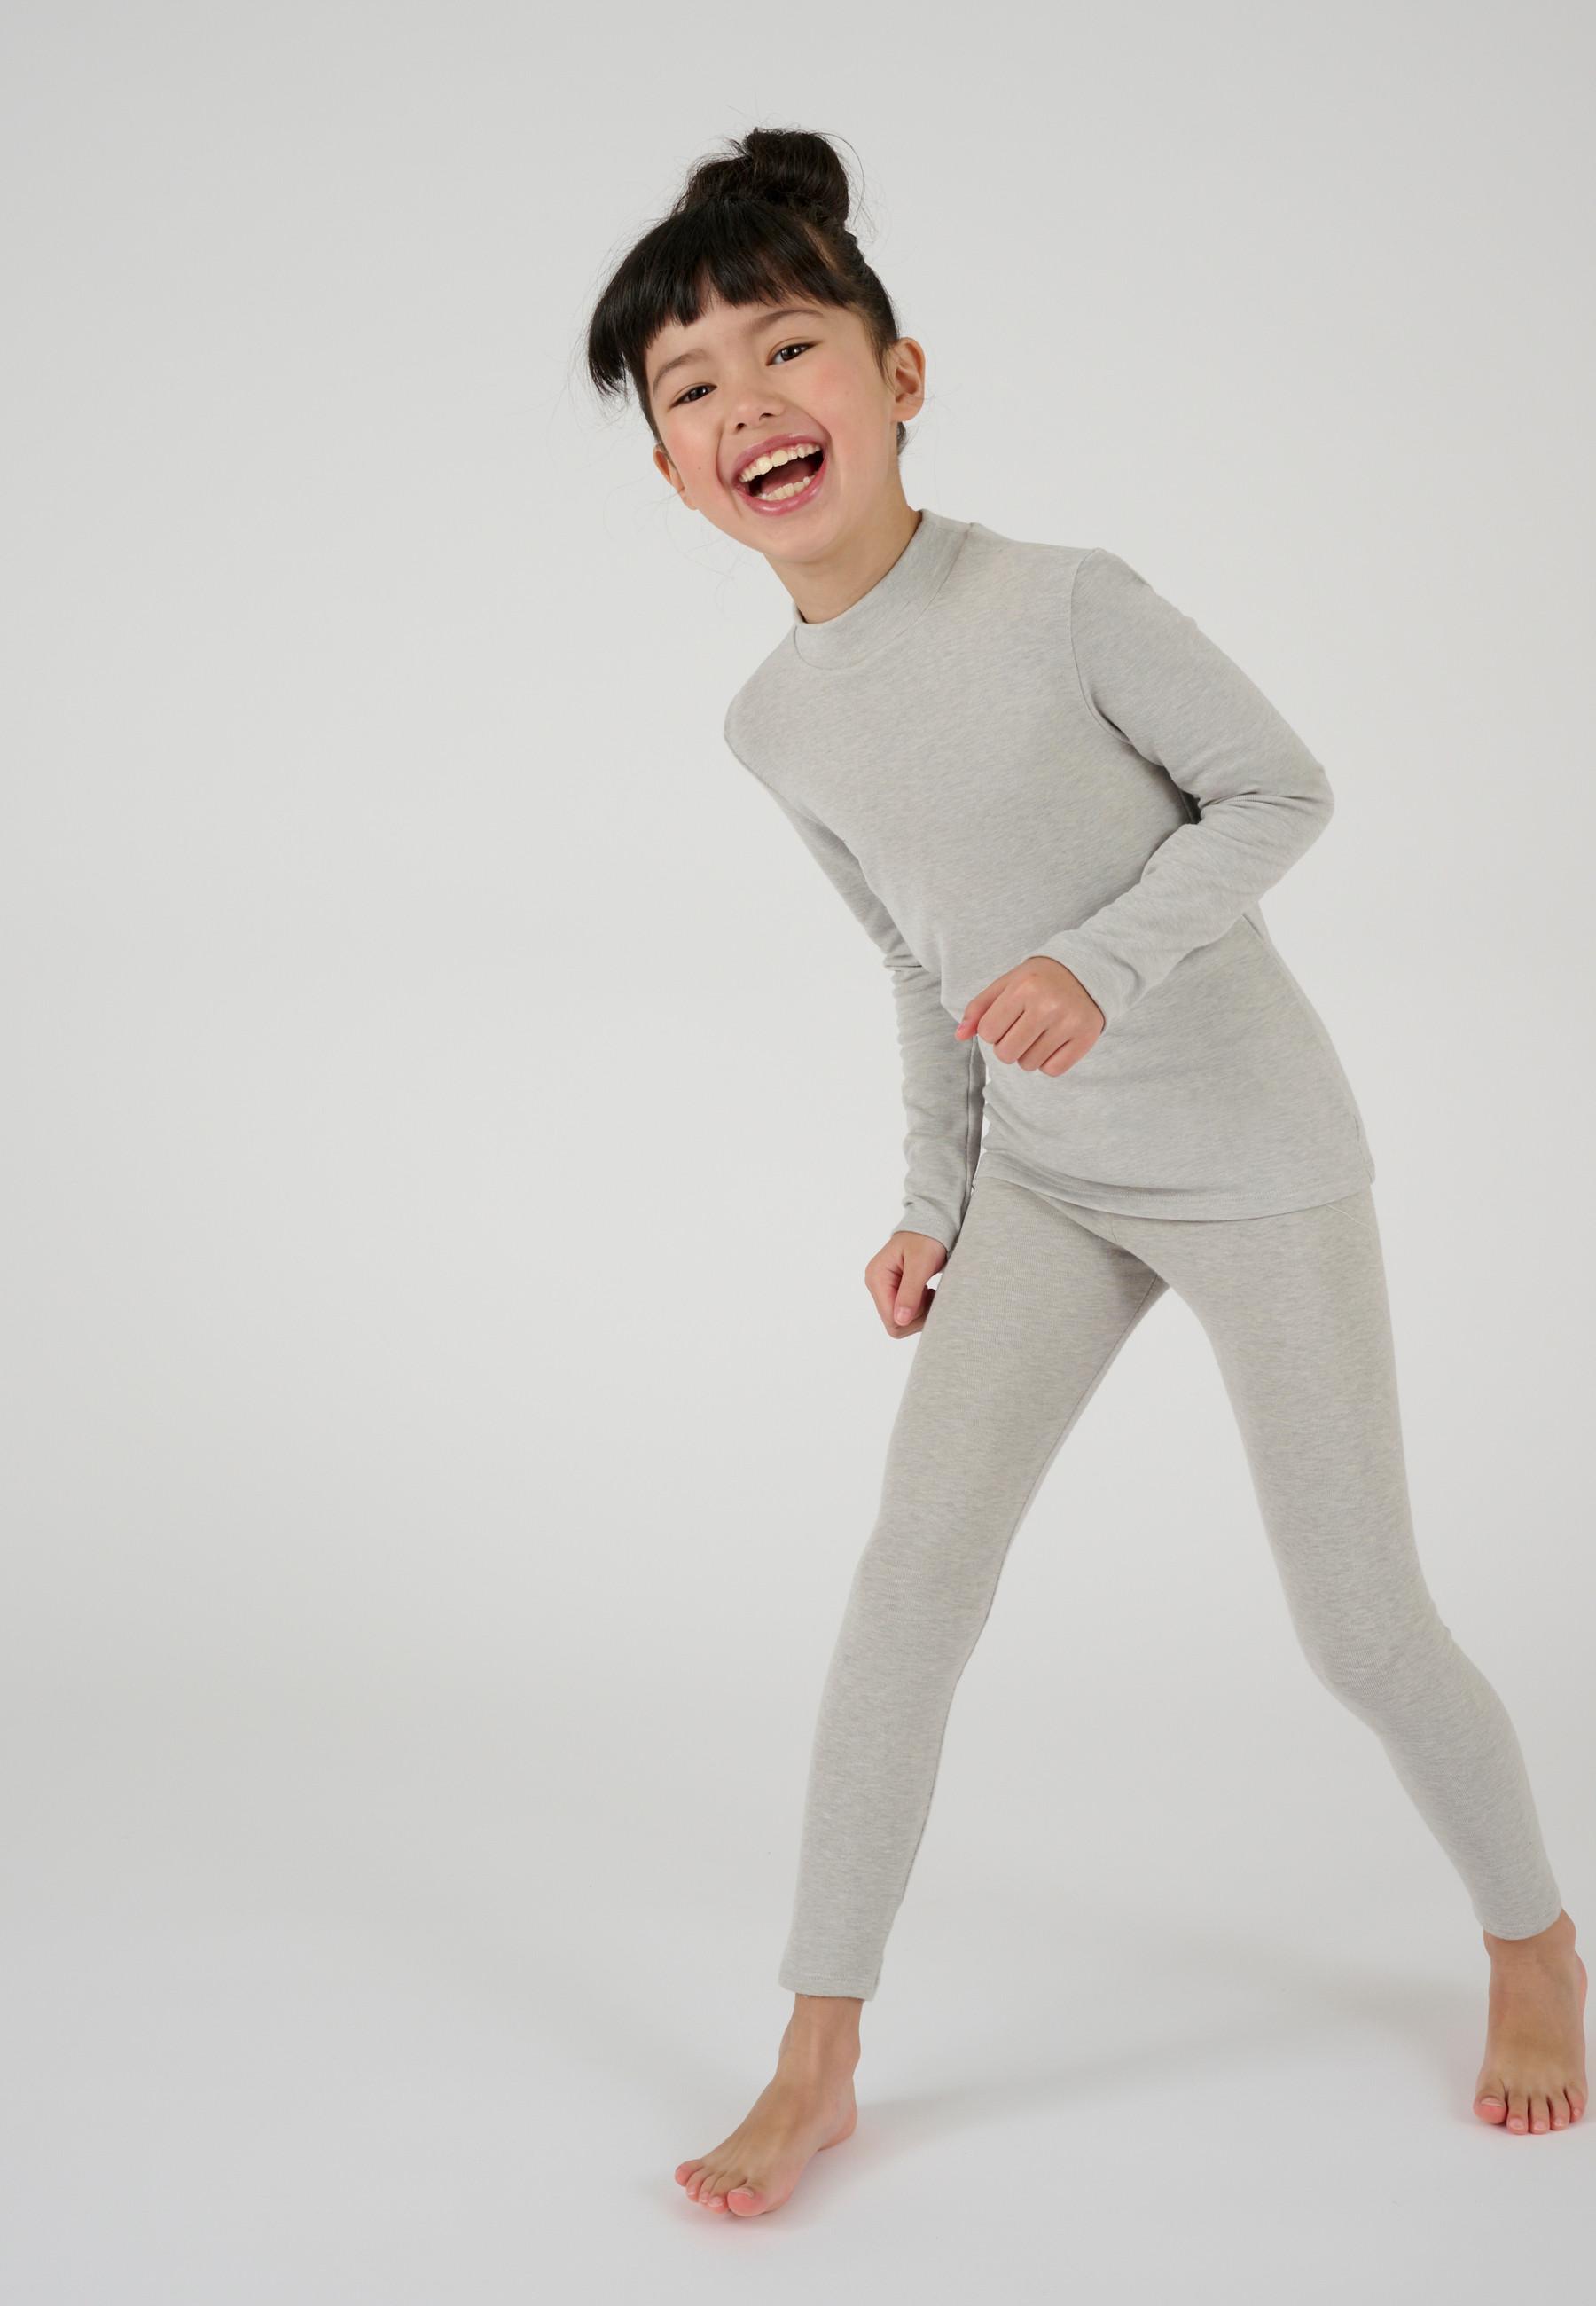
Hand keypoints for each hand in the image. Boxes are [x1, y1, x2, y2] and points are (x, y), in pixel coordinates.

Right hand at [865, 1229, 947, 1336]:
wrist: (932, 1225)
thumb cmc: (926, 1240)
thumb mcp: (920, 1266)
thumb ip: (910, 1294)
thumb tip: (900, 1321)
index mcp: (877, 1278)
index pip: (890, 1318)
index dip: (912, 1317)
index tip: (928, 1298)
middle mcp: (876, 1284)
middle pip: (894, 1321)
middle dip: (916, 1315)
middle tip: (931, 1294)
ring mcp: (883, 1288)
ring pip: (900, 1319)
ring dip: (919, 1311)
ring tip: (929, 1291)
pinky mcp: (893, 1289)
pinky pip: (904, 1311)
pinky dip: (919, 1306)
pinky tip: (926, 1291)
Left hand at [955, 955, 1103, 1076]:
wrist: (1086, 971)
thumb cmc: (1038, 980)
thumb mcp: (1006, 984)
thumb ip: (979, 1008)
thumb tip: (959, 1036)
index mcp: (1023, 988)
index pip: (988, 1033)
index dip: (992, 1031)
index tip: (1005, 1019)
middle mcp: (1047, 1005)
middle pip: (1006, 1054)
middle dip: (1007, 1046)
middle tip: (1020, 1030)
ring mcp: (1069, 1023)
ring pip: (1028, 1064)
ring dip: (1027, 1055)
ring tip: (1038, 1034)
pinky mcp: (1086, 1038)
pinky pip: (1052, 1070)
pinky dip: (1047, 1062)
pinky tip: (1052, 1043)